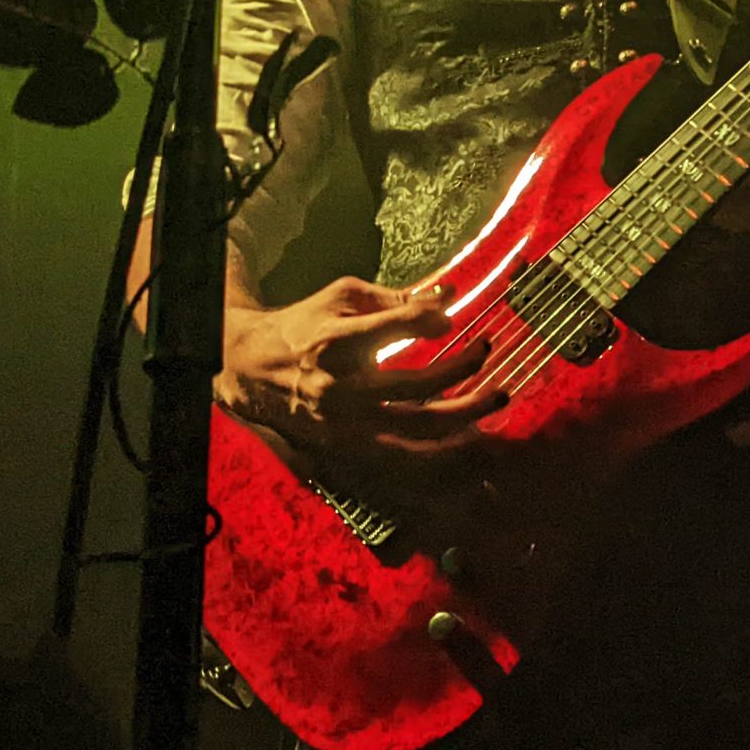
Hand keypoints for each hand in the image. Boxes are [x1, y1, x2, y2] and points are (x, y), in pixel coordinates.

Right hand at [219, 275, 506, 484]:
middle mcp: (345, 387)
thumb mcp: (344, 297)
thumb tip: (449, 295)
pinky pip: (405, 454)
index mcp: (340, 341)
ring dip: (466, 416)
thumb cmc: (305, 325)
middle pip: (420, 386)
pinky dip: (440, 447)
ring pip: (419, 427)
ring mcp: (348, 423)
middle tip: (488, 350)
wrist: (252, 370)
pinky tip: (467, 434)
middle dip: (464, 368)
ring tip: (497, 398)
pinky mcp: (348, 447)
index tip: (450, 319)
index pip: (402, 326)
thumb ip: (397, 299)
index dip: (434, 319)